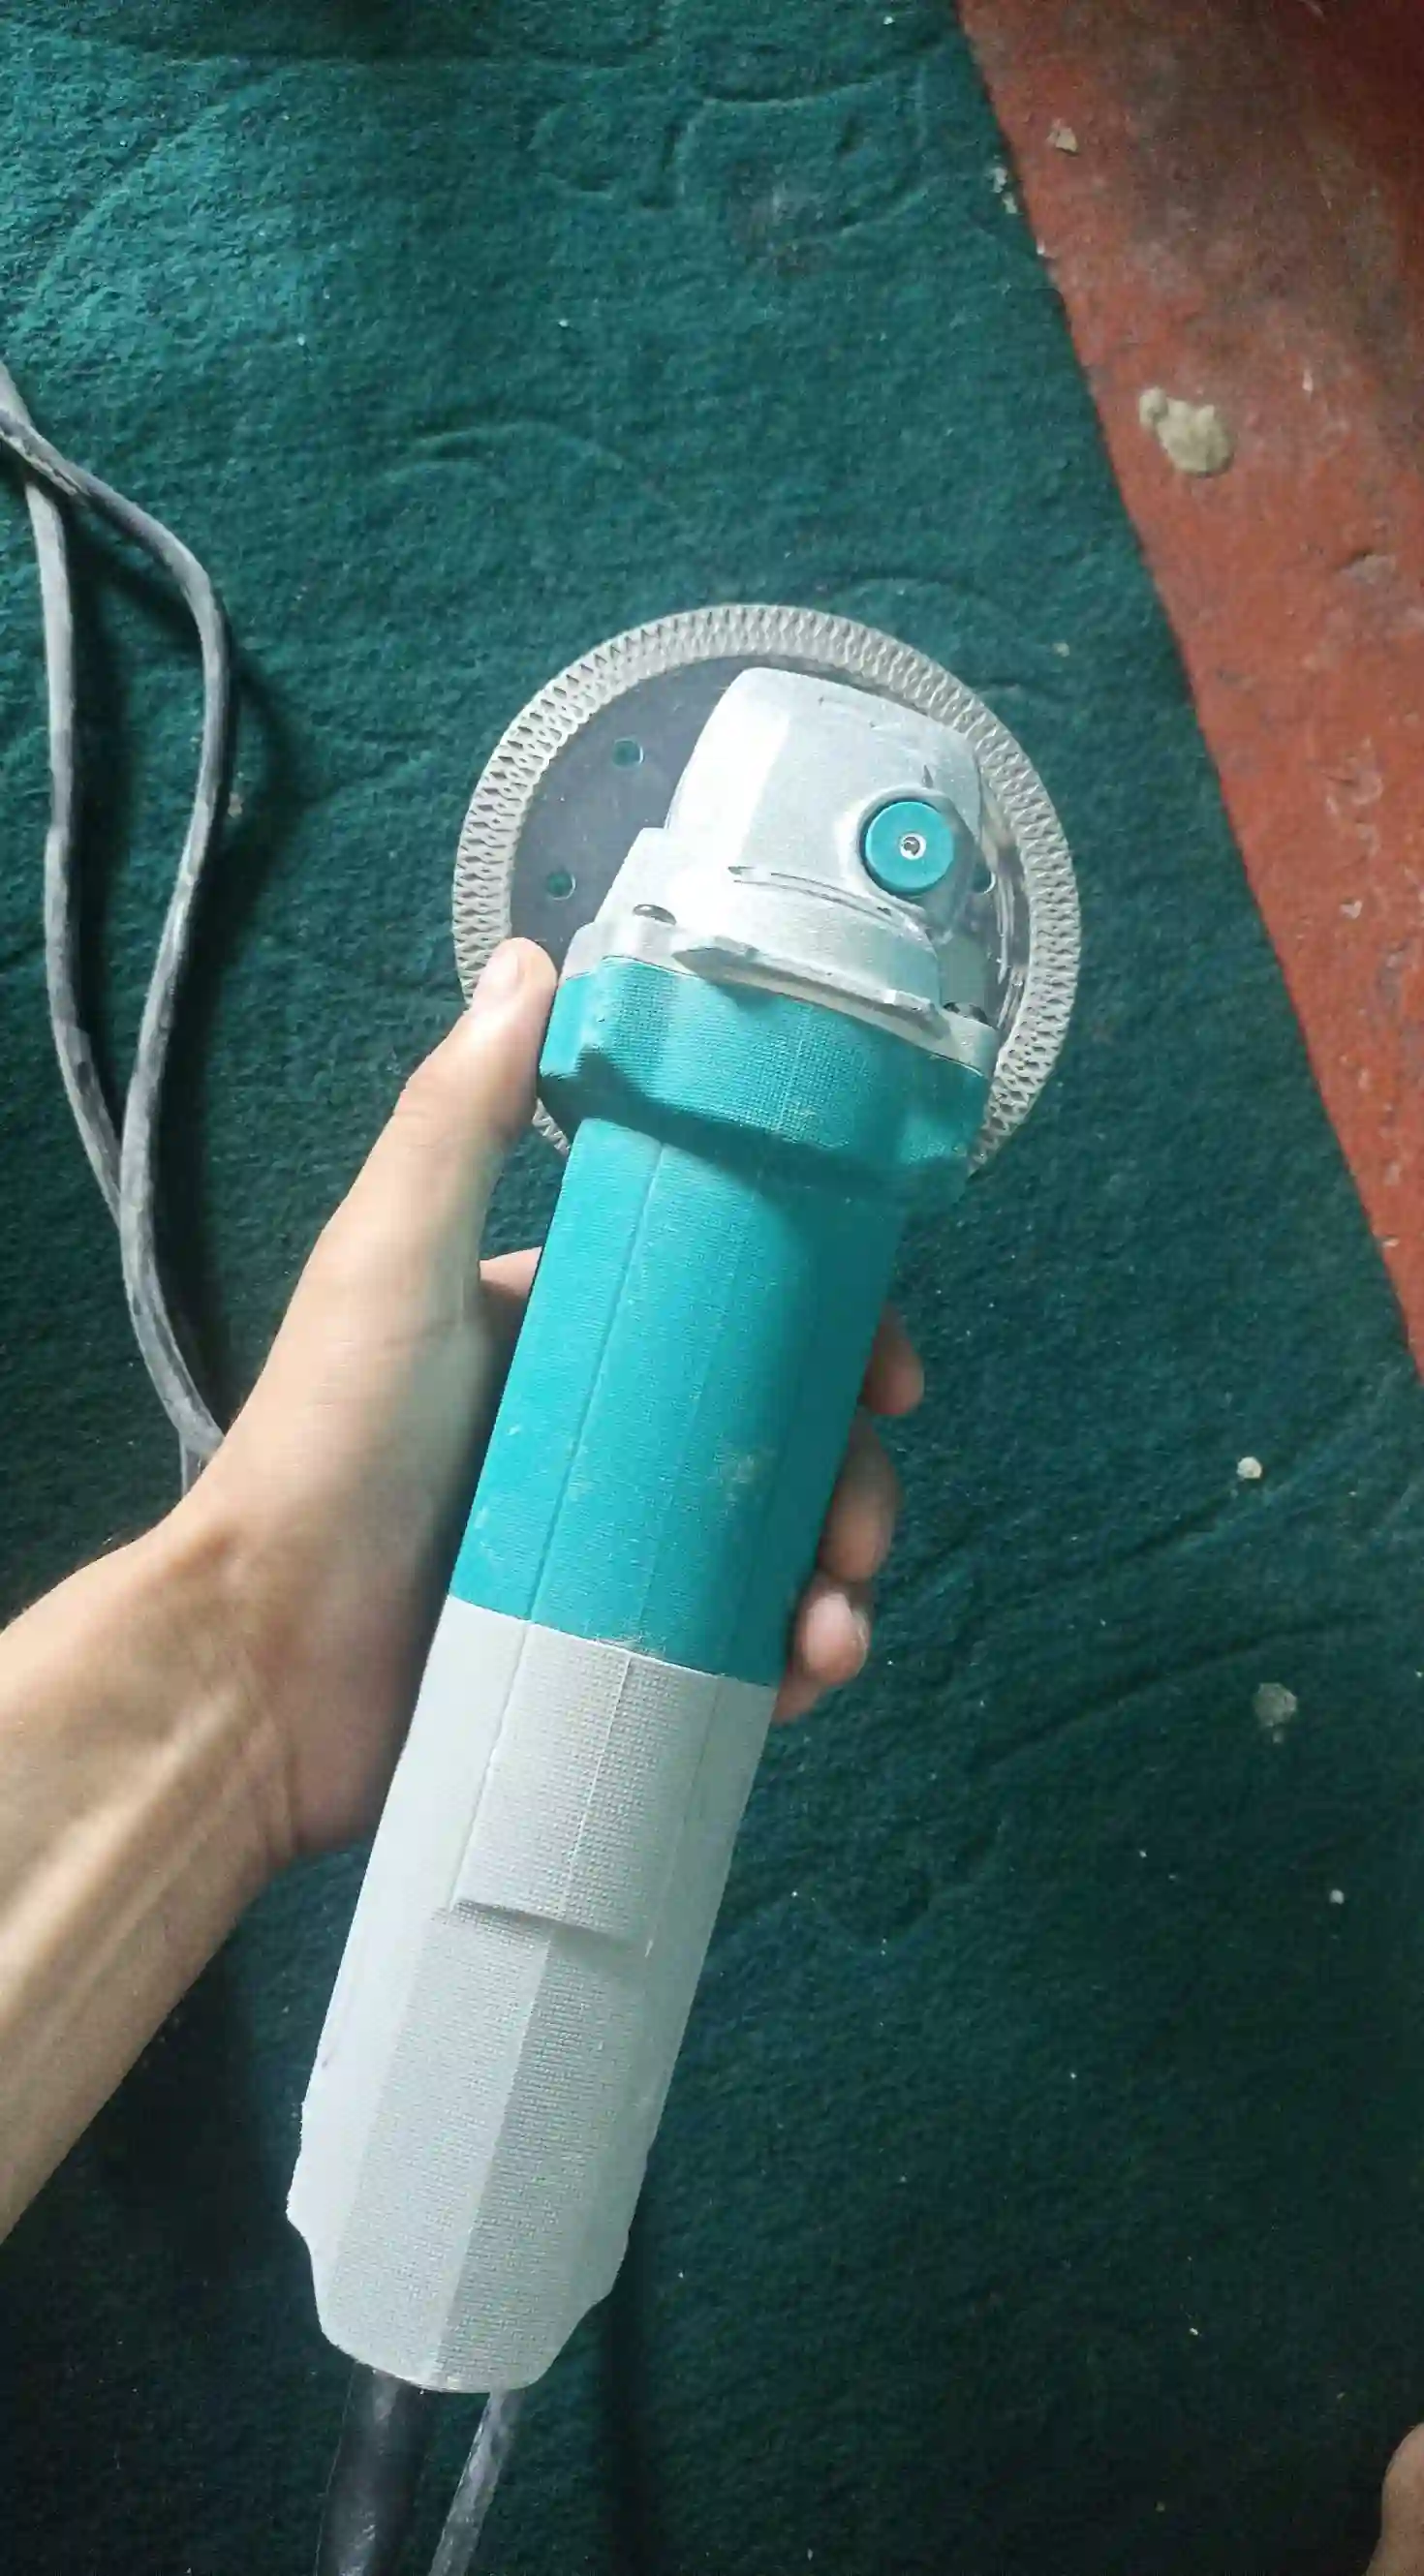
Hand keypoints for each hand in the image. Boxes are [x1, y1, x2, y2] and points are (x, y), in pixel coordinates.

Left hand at [182, 940, 921, 1861]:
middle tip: (857, 1535)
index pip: (736, 1309)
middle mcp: (600, 1433)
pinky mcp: (607, 1655)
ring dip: (832, 1582)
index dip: (830, 1337)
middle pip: (777, 1439)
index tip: (888, 1379)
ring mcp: (608, 1550)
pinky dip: (788, 1661)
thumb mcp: (392, 1262)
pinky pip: (729, 1650)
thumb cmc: (332, 1446)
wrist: (264, 1663)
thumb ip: (456, 1119)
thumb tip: (537, 957)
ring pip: (768, 1550)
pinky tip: (807, 1677)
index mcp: (567, 1330)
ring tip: (832, 1631)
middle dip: (846, 1482)